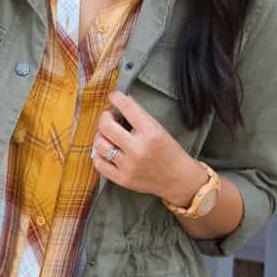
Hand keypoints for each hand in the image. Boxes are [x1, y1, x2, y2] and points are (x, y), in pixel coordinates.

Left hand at [90, 89, 201, 206]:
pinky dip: (98, 154)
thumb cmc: (169, 151)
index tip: (114, 97)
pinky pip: (99, 164)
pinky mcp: (123, 179)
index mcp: (150, 132)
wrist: (178, 179)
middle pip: (106, 125)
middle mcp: (138, 149)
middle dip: (105, 117)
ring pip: (99, 144)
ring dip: (100, 135)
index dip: (116, 97)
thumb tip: (120, 102)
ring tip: (107, 134)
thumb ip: (139, 117)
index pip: (126, 107)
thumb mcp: (159, 129)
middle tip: (109, 117)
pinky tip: (105, 150)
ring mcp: (129, 165)